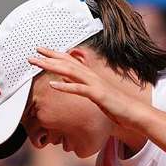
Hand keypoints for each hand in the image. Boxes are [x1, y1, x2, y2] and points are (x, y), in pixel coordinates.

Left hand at [28, 48, 143, 129]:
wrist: (134, 113)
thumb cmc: (116, 106)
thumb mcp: (95, 94)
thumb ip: (80, 86)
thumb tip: (64, 80)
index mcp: (90, 76)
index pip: (70, 61)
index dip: (54, 55)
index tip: (40, 51)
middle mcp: (91, 76)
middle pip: (67, 63)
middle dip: (49, 57)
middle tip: (32, 54)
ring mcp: (95, 84)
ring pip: (70, 71)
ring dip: (53, 66)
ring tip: (38, 64)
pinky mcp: (98, 95)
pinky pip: (79, 89)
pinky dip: (65, 86)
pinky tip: (53, 84)